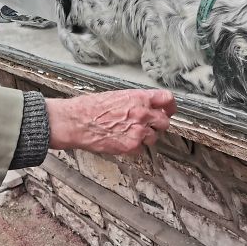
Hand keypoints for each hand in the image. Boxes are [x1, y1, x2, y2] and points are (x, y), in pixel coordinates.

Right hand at [45, 89, 175, 155]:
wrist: (77, 122)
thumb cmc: (90, 108)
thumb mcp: (116, 96)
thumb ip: (135, 101)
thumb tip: (146, 106)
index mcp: (139, 97)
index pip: (167, 99)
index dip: (169, 106)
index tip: (168, 111)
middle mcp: (142, 113)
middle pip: (165, 122)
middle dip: (157, 125)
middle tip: (148, 127)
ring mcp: (139, 130)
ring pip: (154, 138)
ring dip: (144, 138)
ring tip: (127, 134)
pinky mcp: (132, 145)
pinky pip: (140, 149)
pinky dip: (132, 148)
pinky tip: (120, 141)